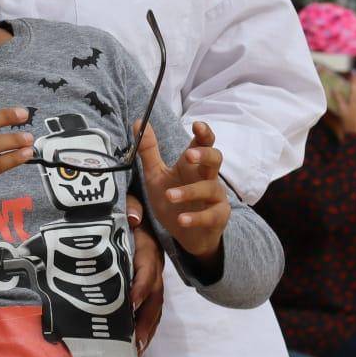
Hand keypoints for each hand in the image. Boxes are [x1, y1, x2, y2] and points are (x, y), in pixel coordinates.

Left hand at [139, 120, 230, 262]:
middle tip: (188, 156)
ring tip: (169, 196)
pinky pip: (211, 215)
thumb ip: (148, 151)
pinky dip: (196, 217)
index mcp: (193, 165)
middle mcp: (208, 177)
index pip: (203, 143)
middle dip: (204, 155)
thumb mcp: (155, 176)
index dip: (204, 133)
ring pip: (210, 187)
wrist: (186, 235)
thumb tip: (137, 121)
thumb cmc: (173, 202)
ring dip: (189, 191)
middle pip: (216, 158)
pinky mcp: (218, 217)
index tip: (197, 125)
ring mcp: (215, 197)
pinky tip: (182, 219)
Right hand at [335, 83, 355, 140]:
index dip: (335, 93)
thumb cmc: (348, 136)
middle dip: (354, 81)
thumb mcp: (341, 127)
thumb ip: (341, 120)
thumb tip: (338, 117)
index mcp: (343, 111)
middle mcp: (352, 107)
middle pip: (354, 90)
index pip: (338, 98)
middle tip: (354, 74)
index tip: (333, 88)